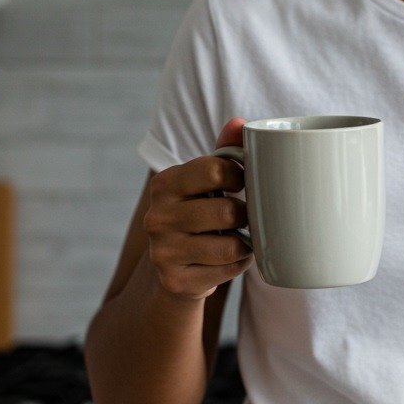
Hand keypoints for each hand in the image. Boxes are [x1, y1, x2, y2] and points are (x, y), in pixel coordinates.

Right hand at [142, 118, 252, 300]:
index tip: (241, 183)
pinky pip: (228, 270)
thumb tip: (239, 123)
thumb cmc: (201, 212)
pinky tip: (229, 258)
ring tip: (239, 237)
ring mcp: (163, 252)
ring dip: (245, 242)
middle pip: (227, 211)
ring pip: (230, 245)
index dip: (239, 176)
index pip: (215, 170)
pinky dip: (239, 264)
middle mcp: (157, 217)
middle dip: (245, 214)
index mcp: (165, 183)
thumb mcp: (208, 180)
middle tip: (242, 216)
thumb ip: (225, 150)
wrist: (175, 267)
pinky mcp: (176, 281)